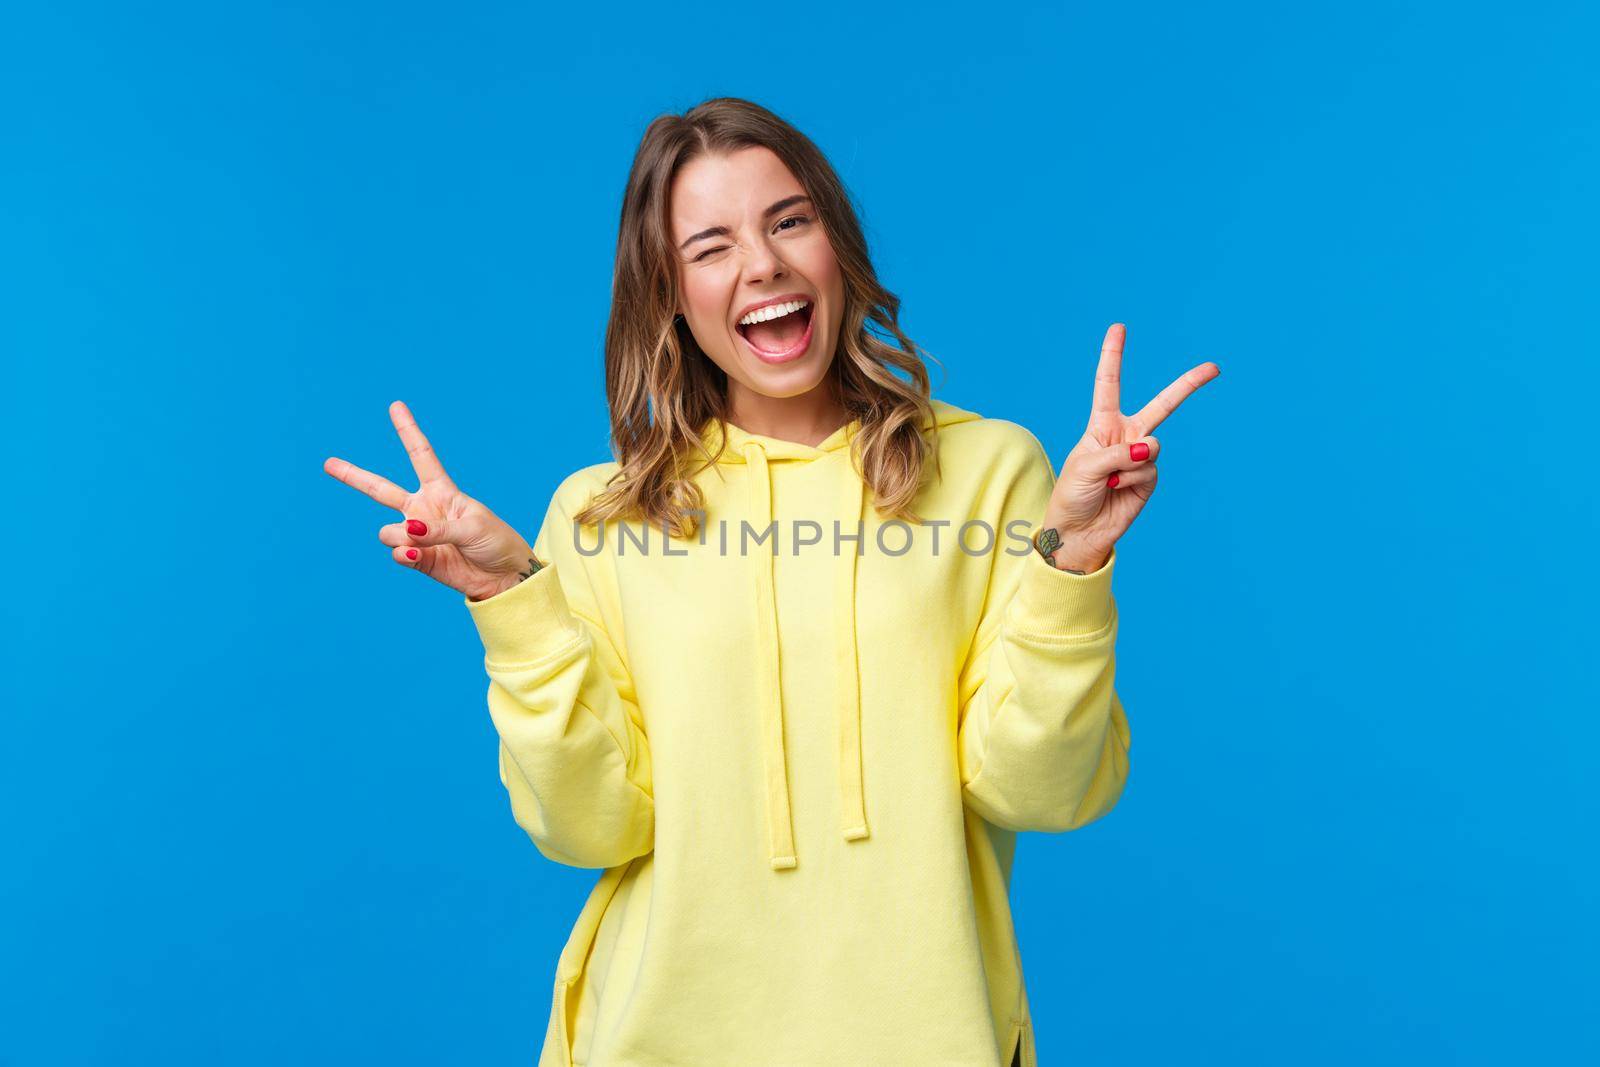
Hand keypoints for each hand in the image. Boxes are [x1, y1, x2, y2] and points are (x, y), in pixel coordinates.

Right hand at [323, 401, 542, 601]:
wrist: (504, 578)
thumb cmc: (496, 543)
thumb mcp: (473, 527)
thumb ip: (438, 529)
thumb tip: (406, 532)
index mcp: (443, 491)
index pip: (421, 456)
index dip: (408, 432)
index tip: (395, 406)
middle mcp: (424, 510)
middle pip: (381, 489)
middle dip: (353, 476)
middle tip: (327, 463)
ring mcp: (418, 535)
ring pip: (388, 530)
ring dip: (398, 535)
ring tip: (419, 542)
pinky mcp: (417, 559)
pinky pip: (397, 553)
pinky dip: (403, 553)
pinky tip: (415, 554)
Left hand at [1040, 324, 1219, 570]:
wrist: (1078, 532)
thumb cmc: (1073, 496)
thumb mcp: (1084, 467)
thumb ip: (1117, 452)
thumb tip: (1151, 447)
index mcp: (1102, 425)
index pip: (1109, 385)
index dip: (1113, 356)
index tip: (1119, 327)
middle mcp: (1125, 436)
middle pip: (1162, 405)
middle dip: (1188, 385)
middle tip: (1214, 368)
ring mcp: (1140, 458)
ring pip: (1150, 447)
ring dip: (1126, 464)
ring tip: (1108, 481)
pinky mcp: (1149, 480)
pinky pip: (1149, 469)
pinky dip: (1131, 480)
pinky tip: (1118, 490)